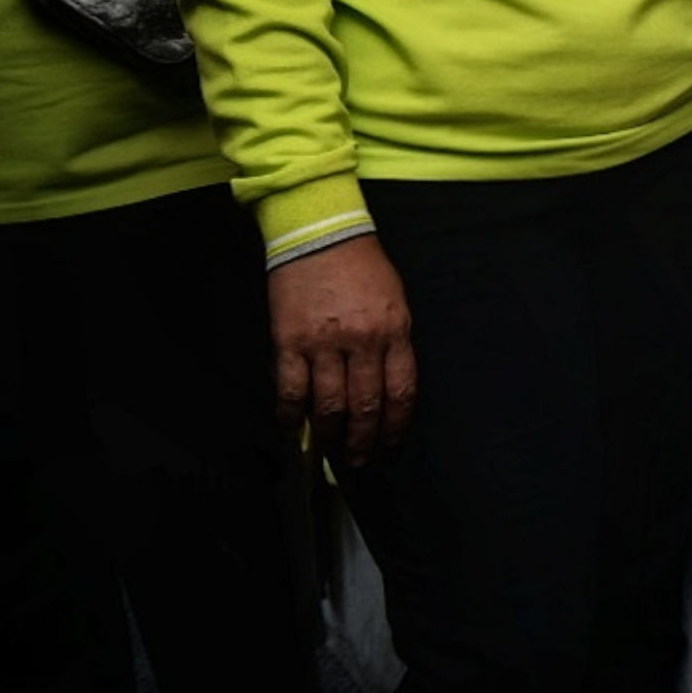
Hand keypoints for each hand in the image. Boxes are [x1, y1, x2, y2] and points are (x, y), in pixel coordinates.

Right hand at [267, 234, 415, 462]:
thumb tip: (387, 386)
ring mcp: (324, 343)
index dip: (396, 424)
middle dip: (363, 439)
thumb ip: (394, 342)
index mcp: (394, 330)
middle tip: (360, 459)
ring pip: (329, 404)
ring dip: (331, 434)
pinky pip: (290, 389)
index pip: (401, 391)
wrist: (321, 233)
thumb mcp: (395, 301)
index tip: (391, 443)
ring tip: (331, 450)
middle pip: (365, 405)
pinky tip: (294, 427)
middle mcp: (362, 340)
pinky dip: (291, 414)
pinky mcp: (289, 341)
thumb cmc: (362, 266)